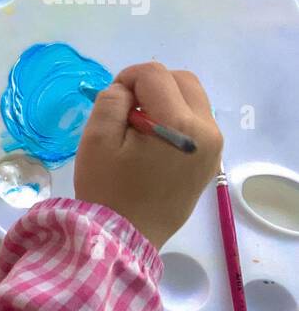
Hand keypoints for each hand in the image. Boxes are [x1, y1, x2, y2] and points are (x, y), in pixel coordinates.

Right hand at [74, 63, 223, 249]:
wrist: (126, 236)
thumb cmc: (107, 189)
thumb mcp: (96, 139)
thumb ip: (111, 102)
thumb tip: (127, 91)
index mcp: (179, 124)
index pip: (155, 74)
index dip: (127, 77)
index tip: (113, 100)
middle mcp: (206, 131)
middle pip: (183, 80)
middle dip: (152, 84)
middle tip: (127, 109)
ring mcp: (214, 148)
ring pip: (194, 100)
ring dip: (167, 101)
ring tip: (141, 127)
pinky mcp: (211, 162)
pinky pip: (197, 124)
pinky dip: (176, 120)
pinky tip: (154, 143)